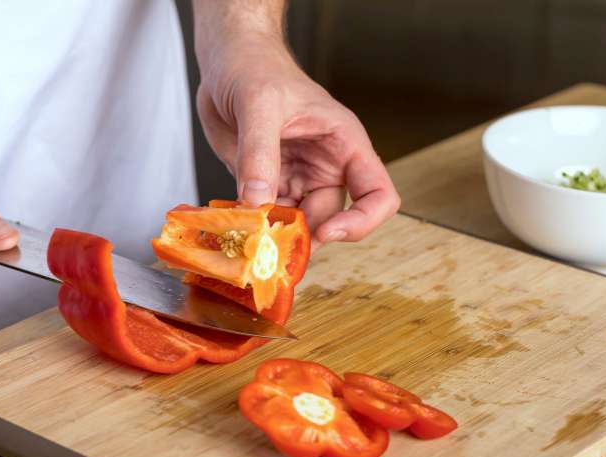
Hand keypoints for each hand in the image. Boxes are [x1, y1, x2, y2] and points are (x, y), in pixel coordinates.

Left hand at [196, 34, 399, 249]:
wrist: (227, 59)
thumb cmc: (256, 66)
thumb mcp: (259, 105)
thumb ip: (259, 154)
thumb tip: (258, 203)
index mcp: (344, 144)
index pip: (378, 194)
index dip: (360, 222)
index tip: (327, 232)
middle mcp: (326, 166)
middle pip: (331, 219)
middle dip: (305, 238)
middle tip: (272, 246)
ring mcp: (297, 177)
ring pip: (297, 223)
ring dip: (276, 236)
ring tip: (251, 238)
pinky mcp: (268, 182)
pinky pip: (267, 214)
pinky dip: (254, 225)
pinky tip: (237, 222)